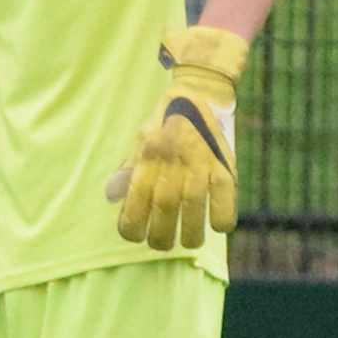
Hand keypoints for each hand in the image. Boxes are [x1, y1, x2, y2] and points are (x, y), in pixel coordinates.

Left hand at [106, 27, 245, 250]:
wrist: (200, 92)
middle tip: (160, 244)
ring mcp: (201, 162)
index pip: (136, 197)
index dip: (132, 222)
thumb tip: (111, 196)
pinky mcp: (226, 164)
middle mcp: (173, 160)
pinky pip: (226, 199)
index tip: (132, 235)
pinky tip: (217, 226)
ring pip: (194, 208)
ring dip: (190, 233)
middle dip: (160, 235)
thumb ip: (128, 168)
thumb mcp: (140, 139)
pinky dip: (222, 217)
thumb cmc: (165, 121)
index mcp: (149, 154)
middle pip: (164, 207)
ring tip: (187, 243)